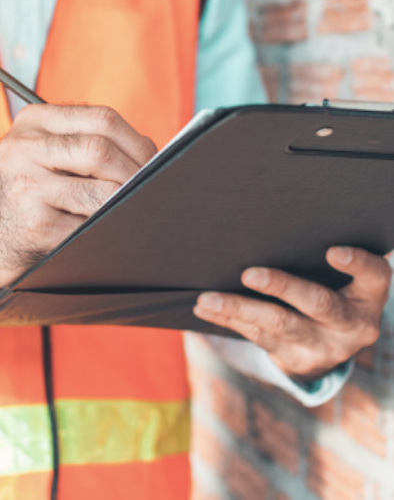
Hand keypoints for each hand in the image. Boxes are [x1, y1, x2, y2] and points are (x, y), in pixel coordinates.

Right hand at [0, 104, 155, 293]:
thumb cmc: (33, 192)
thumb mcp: (48, 154)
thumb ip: (89, 143)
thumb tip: (154, 157)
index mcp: (33, 121)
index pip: (102, 119)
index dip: (138, 142)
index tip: (153, 162)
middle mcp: (22, 148)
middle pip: (101, 151)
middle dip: (135, 173)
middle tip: (150, 189)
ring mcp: (25, 187)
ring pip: (101, 192)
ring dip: (124, 203)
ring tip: (130, 208)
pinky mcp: (34, 225)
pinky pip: (90, 226)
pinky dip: (108, 228)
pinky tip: (108, 228)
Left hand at [194, 247, 390, 380]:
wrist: (329, 349)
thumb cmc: (333, 292)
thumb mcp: (344, 280)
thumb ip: (325, 259)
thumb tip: (277, 221)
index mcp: (368, 297)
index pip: (374, 276)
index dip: (357, 264)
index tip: (333, 251)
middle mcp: (351, 325)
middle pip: (318, 303)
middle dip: (282, 287)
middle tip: (249, 274)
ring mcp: (323, 347)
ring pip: (278, 325)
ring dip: (238, 308)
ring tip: (207, 298)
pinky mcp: (294, 359)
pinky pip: (257, 337)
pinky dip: (228, 320)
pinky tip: (205, 309)